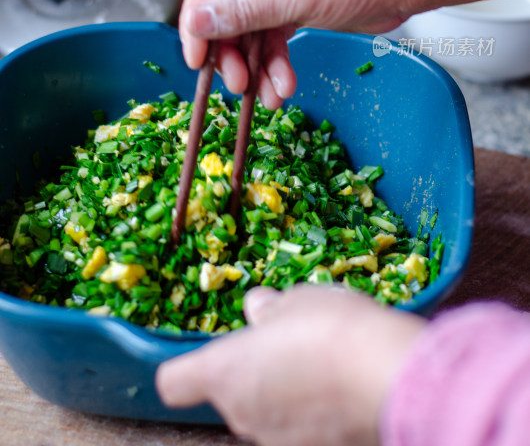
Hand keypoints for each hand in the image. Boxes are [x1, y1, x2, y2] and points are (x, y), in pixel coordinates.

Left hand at [156, 284, 424, 445]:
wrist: (389, 376)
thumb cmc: (330, 329)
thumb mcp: (295, 300)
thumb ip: (268, 311)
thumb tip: (257, 309)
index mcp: (225, 372)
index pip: (174, 383)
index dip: (187, 367)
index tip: (210, 351)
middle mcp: (241, 415)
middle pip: (230, 395)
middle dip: (253, 371)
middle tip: (286, 342)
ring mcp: (278, 441)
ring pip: (266, 414)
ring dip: (283, 393)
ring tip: (320, 364)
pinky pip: (300, 429)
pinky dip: (312, 413)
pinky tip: (340, 389)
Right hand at [179, 0, 411, 107]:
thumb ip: (245, 9)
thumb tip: (195, 22)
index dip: (197, 22)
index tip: (196, 60)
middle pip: (225, 12)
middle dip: (231, 53)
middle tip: (237, 84)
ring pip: (249, 32)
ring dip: (256, 67)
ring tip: (270, 96)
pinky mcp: (294, 6)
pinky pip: (271, 40)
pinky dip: (275, 65)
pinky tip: (282, 87)